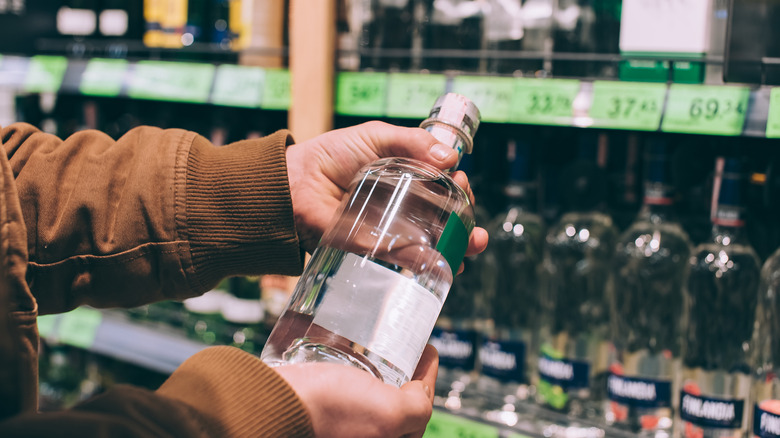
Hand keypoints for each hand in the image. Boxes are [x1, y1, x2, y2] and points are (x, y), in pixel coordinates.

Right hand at [275, 344, 438, 437]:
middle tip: (406, 350)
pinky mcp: (322, 419)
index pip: (419, 414)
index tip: (427, 350)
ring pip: (369, 401)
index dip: (428, 378)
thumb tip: (421, 395)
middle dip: (404, 380)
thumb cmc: (331, 410)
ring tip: (381, 349)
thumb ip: (417, 407)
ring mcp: (341, 431)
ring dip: (378, 376)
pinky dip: (352, 376)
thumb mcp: (390, 412)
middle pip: (395, 409)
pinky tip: (351, 357)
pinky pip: (345, 396)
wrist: (275, 402)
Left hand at [285, 121, 488, 255]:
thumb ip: (412, 142)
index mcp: (405, 181)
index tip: (461, 182)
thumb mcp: (376, 136)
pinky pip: (406, 262)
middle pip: (445, 220)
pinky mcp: (375, 254)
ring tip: (472, 243)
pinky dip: (430, 264)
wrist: (294, 183)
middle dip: (467, 223)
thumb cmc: (331, 156)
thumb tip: (450, 156)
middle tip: (472, 219)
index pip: (443, 188)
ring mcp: (390, 234)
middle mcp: (402, 210)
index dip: (458, 188)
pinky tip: (447, 262)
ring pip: (433, 245)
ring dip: (460, 247)